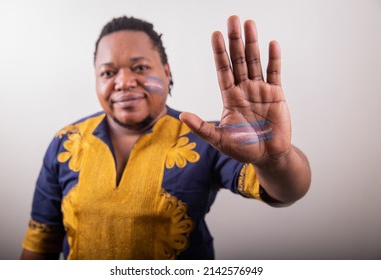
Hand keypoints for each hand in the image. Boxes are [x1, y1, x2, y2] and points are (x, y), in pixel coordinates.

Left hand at [180, 15, 291, 164]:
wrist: (268, 156)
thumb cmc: (243, 149)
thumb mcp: (219, 139)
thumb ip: (202, 127)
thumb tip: (182, 116)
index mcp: (230, 97)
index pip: (223, 70)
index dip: (219, 52)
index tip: (215, 34)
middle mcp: (244, 90)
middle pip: (238, 60)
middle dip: (235, 40)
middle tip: (232, 19)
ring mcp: (260, 90)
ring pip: (255, 62)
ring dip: (252, 43)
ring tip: (249, 24)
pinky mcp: (276, 94)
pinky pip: (275, 73)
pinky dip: (274, 59)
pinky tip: (271, 44)